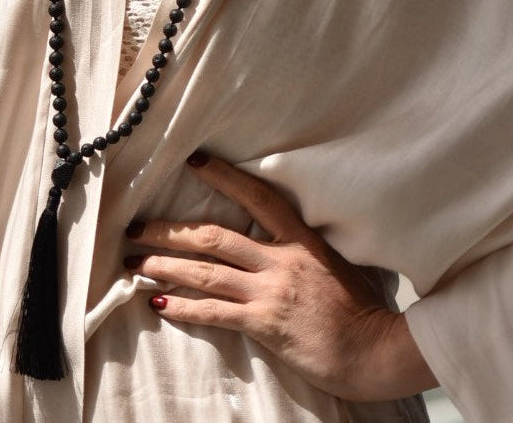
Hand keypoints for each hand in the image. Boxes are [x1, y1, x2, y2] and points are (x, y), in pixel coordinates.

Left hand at [123, 152, 436, 401]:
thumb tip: (271, 238)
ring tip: (135, 262)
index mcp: (300, 239)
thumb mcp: (333, 263)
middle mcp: (280, 260)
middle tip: (135, 228)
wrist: (377, 351)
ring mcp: (270, 292)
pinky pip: (214, 313)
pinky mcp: (264, 325)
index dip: (223, 177)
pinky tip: (158, 303)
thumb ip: (299, 248)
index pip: (256, 196)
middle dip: (169, 231)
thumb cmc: (360, 309)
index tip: (194, 161)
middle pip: (213, 236)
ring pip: (205, 272)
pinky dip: (183, 307)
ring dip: (165, 266)